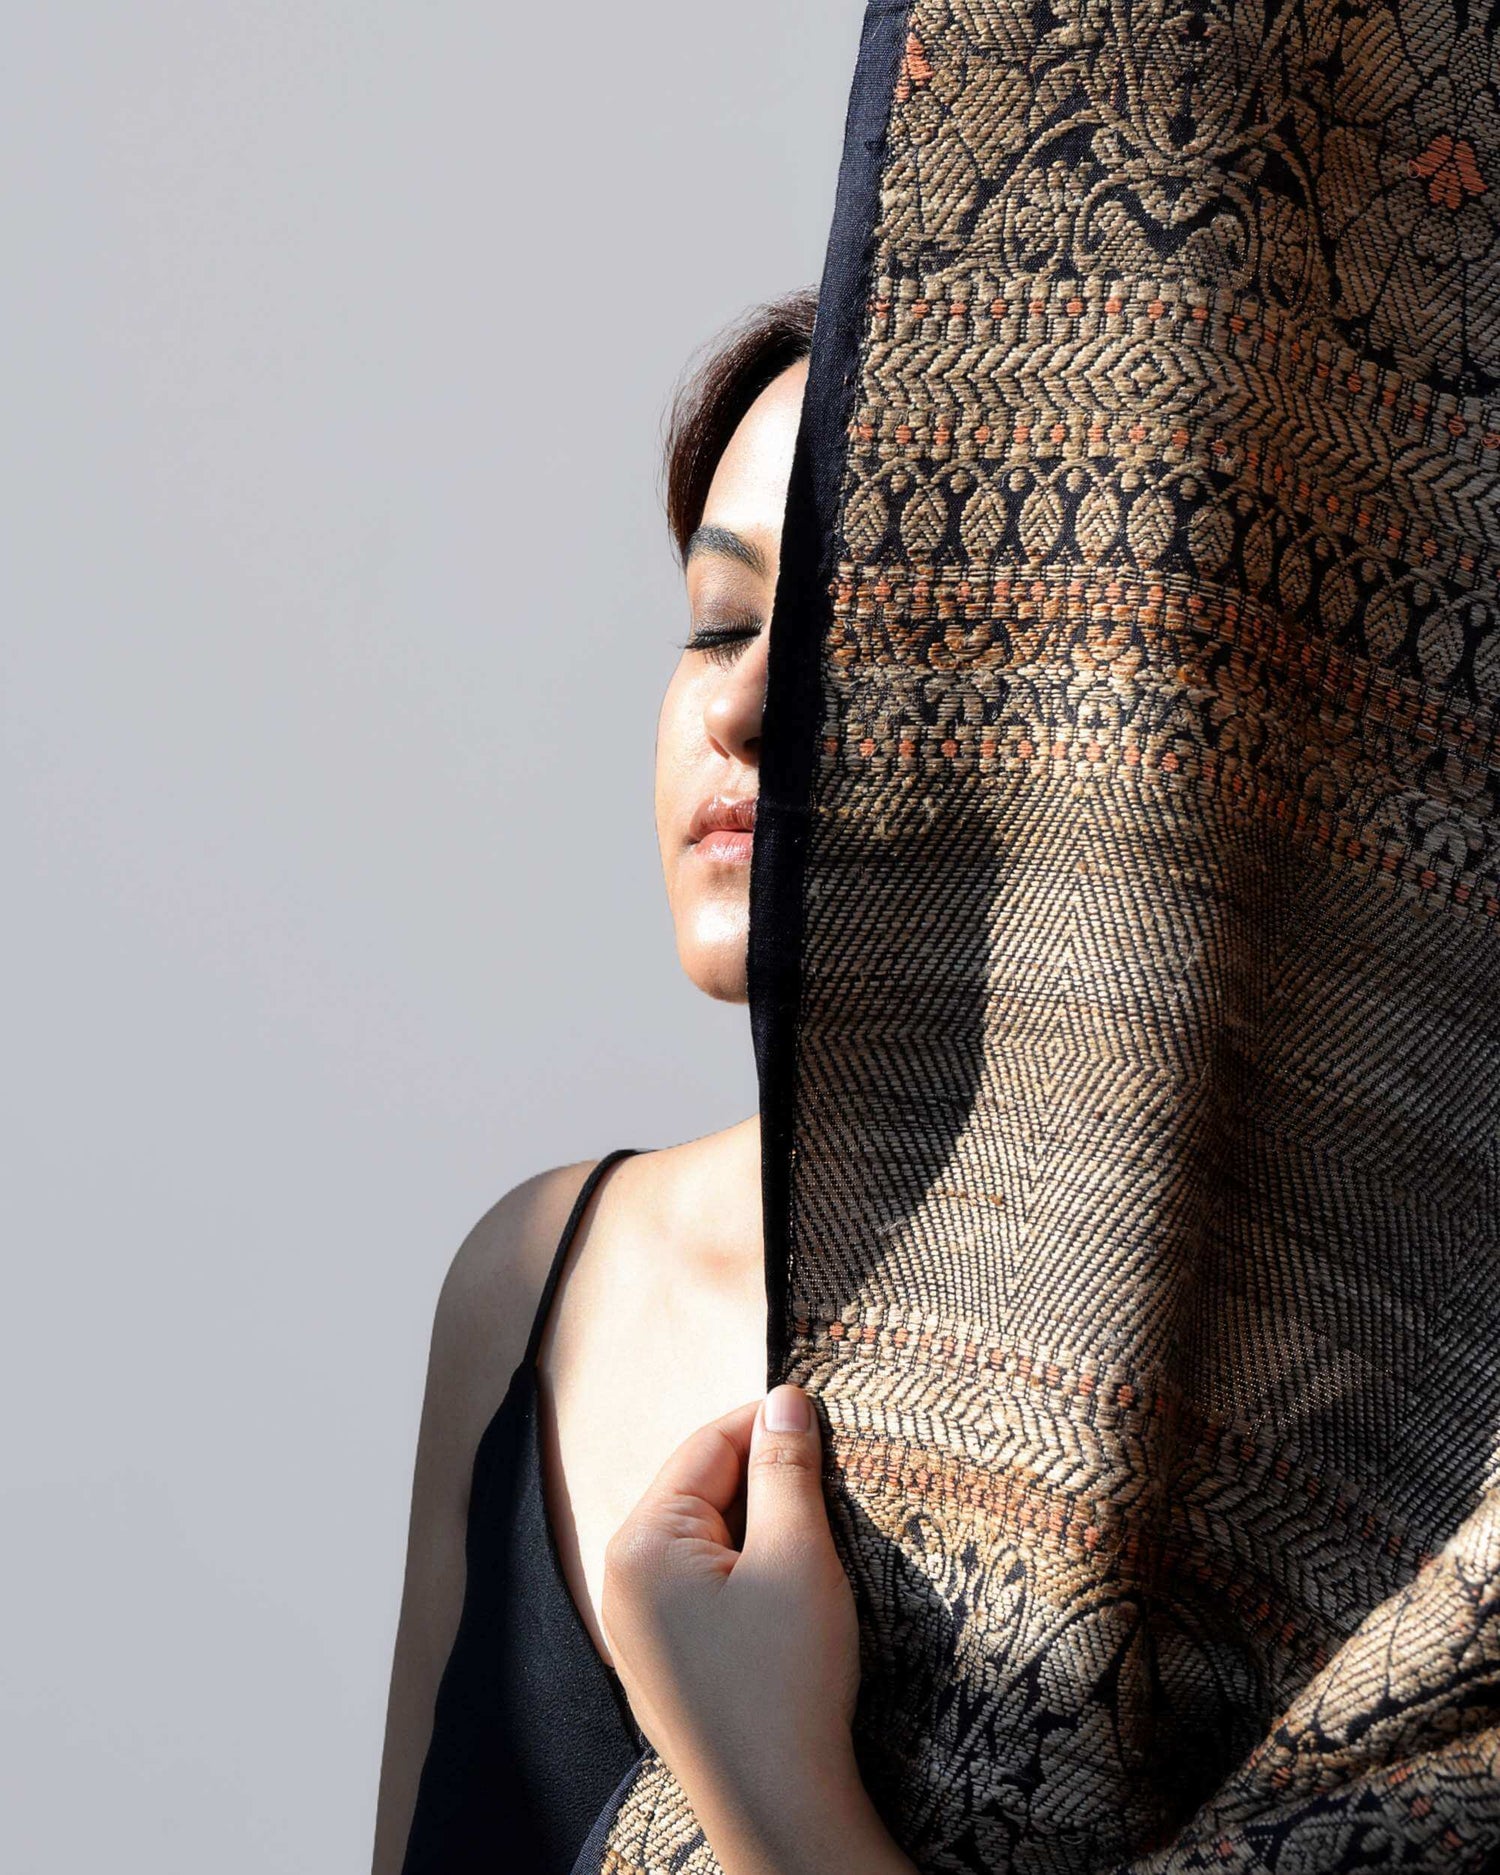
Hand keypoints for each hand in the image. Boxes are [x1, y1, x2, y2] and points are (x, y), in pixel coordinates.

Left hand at [601, 1383, 864, 1829]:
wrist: (777, 1811)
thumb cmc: (786, 1683)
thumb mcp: (798, 1559)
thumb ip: (787, 1469)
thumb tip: (785, 1399)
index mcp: (642, 1543)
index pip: (707, 1445)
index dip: (769, 1423)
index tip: (825, 1419)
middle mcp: (622, 1578)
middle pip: (699, 1489)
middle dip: (763, 1476)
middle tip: (830, 1479)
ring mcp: (636, 1627)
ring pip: (702, 1538)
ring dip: (757, 1524)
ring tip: (815, 1533)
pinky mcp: (663, 1663)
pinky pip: (699, 1586)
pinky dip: (743, 1570)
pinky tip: (786, 1591)